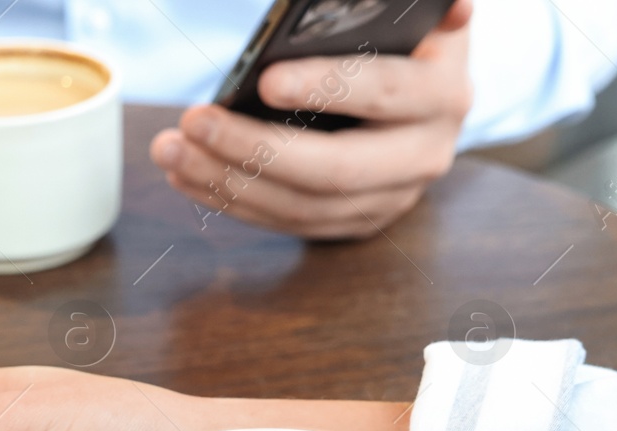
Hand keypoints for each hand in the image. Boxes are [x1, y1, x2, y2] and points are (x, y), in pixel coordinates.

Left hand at [149, 0, 471, 238]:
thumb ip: (407, 3)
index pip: (386, 92)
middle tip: (195, 122)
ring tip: (172, 149)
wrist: (420, 100)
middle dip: (255, 148)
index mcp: (443, 92)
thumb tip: (445, 4)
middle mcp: (424, 154)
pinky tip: (186, 173)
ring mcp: (389, 198)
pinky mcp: (353, 222)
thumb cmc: (399, 43)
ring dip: (227, 180)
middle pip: (334, 168)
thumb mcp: (407, 16)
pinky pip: (285, 220)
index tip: (266, 80)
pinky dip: (230, 199)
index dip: (327, 87)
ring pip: (301, 204)